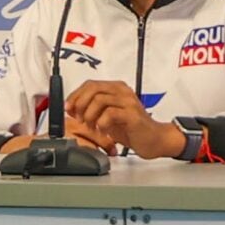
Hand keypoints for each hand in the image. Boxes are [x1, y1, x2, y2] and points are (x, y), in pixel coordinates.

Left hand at [63, 79, 185, 159]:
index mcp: (116, 89)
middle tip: (79, 117)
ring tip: (92, 126)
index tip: (69, 108)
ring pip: (99, 99)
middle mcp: (122, 91)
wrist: (155, 140)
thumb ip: (92, 110)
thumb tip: (72, 108)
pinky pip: (110, 114)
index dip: (75, 95)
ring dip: (90, 115)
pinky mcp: (132, 115)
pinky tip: (103, 130)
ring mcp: (129, 102)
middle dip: (80, 103)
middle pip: (93, 88)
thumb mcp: (107, 117)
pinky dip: (101, 123)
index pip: (90, 84)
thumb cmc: (132, 129)